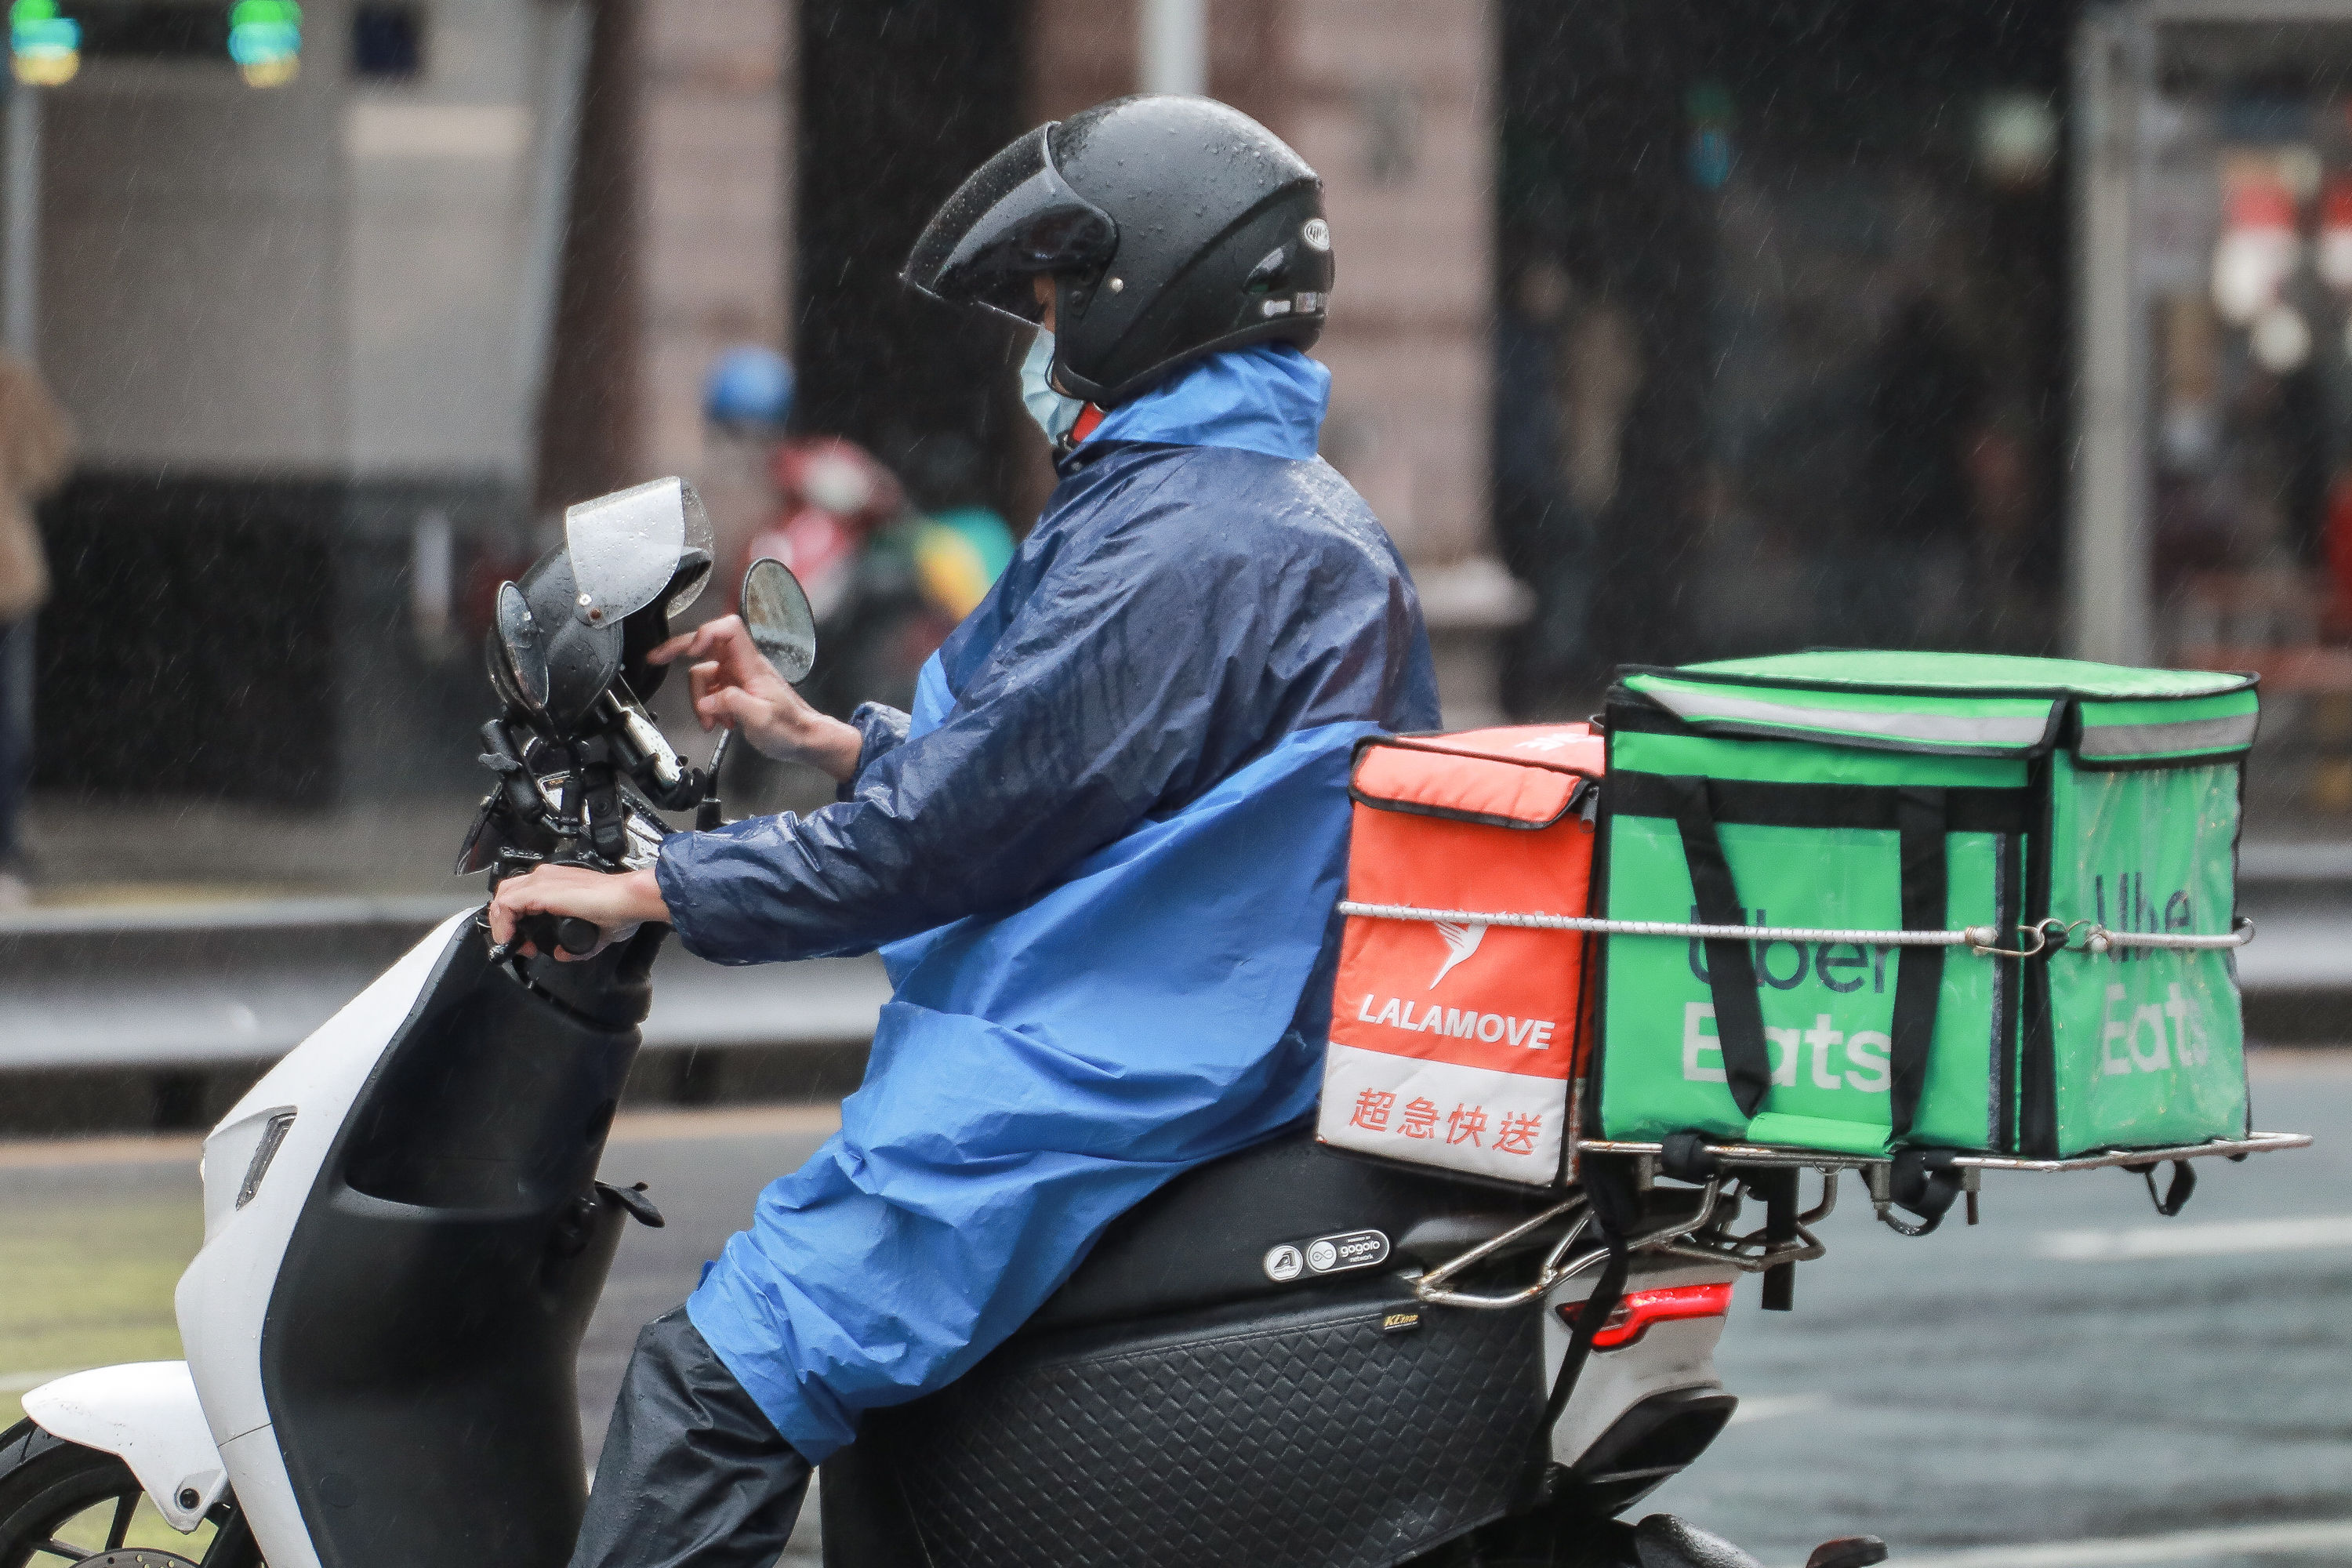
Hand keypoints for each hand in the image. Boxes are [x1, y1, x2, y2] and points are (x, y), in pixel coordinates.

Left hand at [488, 865, 669, 960]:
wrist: (628, 899)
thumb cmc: (620, 909)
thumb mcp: (594, 931)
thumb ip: (576, 945)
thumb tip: (563, 954)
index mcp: (560, 883)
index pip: (523, 895)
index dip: (516, 920)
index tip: (527, 942)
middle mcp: (547, 877)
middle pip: (507, 892)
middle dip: (505, 920)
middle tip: (516, 942)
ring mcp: (542, 881)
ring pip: (502, 896)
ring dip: (501, 923)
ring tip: (512, 943)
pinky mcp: (539, 890)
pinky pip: (506, 904)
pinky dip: (502, 923)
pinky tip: (510, 939)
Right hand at [649, 615, 863, 781]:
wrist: (805, 739)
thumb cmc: (792, 728)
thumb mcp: (762, 718)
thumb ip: (732, 704)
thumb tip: (707, 701)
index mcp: (751, 665)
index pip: (728, 630)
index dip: (705, 633)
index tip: (690, 650)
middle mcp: (743, 666)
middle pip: (706, 646)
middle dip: (680, 652)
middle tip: (657, 659)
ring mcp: (738, 677)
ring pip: (704, 675)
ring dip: (701, 699)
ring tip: (712, 721)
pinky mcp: (736, 691)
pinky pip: (711, 692)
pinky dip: (709, 707)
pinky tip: (720, 722)